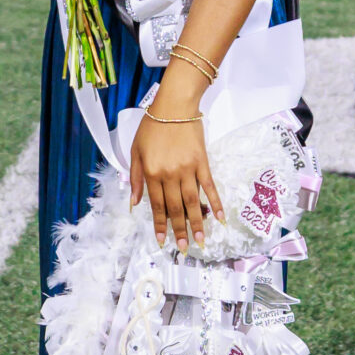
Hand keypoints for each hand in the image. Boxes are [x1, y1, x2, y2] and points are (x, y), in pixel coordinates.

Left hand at [128, 79, 222, 251]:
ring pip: (193, 202)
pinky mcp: (202, 162)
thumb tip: (135, 202)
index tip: (162, 241)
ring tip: (200, 241)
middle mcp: (169, 174)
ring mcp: (188, 169)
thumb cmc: (152, 126)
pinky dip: (215, 203)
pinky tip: (219, 218)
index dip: (159, 225)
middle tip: (182, 248)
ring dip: (197, 223)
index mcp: (151, 172)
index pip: (156, 205)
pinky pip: (209, 186)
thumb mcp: (135, 150)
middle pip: (175, 208)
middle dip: (178, 230)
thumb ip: (136, 178)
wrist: (174, 105)